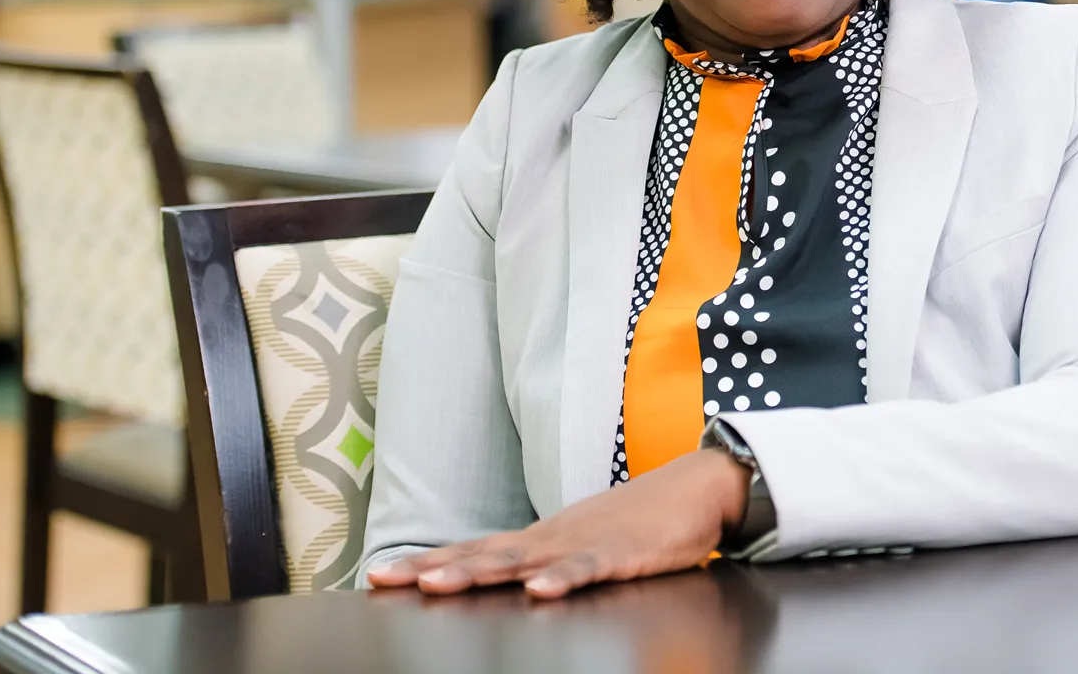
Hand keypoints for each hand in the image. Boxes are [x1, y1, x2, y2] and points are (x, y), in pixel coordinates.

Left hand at [365, 449, 751, 598]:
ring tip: (439, 584)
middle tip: (386, 580)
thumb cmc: (641, 521)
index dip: (427, 562)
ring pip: (523, 560)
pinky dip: (562, 579)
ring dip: (478, 571)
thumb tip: (508, 584)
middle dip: (433, 569)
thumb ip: (548, 563)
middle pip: (484, 554)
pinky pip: (588, 569)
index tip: (379, 576)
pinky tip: (539, 590)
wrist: (697, 487)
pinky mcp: (623, 552)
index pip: (474, 549)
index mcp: (543, 537)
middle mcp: (553, 537)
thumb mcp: (585, 544)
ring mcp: (585, 542)